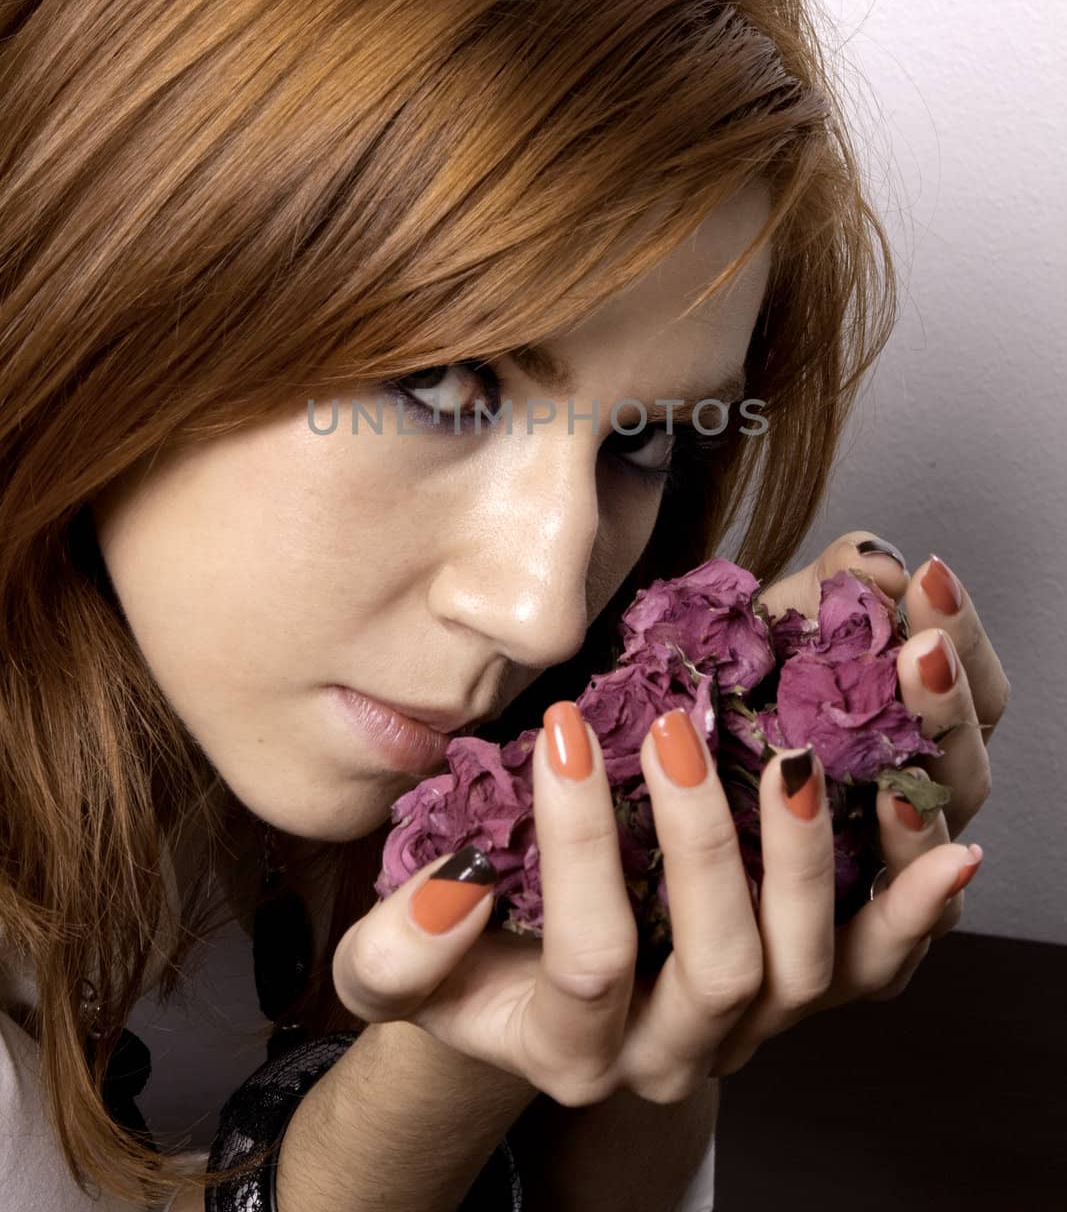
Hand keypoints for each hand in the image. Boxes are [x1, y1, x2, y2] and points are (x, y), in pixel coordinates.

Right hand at [332, 525, 1003, 1107]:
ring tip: (789, 759)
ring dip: (803, 859)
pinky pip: (872, 971)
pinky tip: (946, 848)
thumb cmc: (462, 965)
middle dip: (700, 843)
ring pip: (802, 969)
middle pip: (717, 968)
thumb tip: (458, 886)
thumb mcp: (391, 967)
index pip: (590, 959)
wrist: (526, 992)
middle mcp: (670, 1054)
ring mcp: (747, 1028)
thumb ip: (398, 947)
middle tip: (675, 727)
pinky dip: (913, 912)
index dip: (581, 847)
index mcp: (570, 1048)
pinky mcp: (800, 995)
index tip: (563, 731)